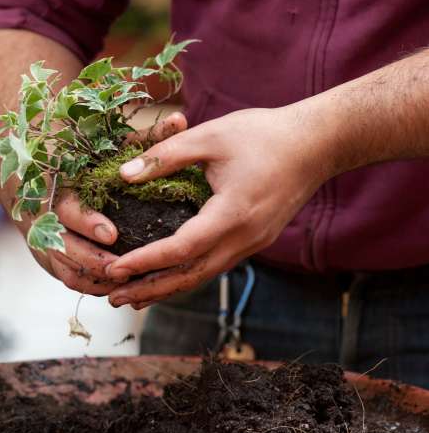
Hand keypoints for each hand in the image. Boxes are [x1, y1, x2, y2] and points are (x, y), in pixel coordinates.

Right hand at [17, 112, 189, 295]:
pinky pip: (68, 278)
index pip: (66, 209)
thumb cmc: (89, 157)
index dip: (87, 223)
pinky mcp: (51, 257)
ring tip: (125, 282)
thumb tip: (179, 119)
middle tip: (121, 269)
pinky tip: (117, 288)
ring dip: (93, 278)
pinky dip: (91, 285)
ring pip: (65, 266)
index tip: (112, 234)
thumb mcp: (113, 145)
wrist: (39, 173)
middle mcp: (46, 216)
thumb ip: (145, 138)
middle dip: (91, 259)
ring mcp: (46, 239)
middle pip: (62, 245)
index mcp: (58, 187)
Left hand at [105, 105, 332, 307]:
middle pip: (191, 275)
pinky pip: (216, 265)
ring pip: (204, 275)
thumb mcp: (210, 136)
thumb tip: (124, 175)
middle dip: (150, 289)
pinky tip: (169, 276)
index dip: (145, 261)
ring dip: (168, 288)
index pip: (181, 248)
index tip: (115, 269)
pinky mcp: (255, 240)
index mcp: (232, 213)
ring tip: (134, 297)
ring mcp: (253, 243)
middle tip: (113, 298)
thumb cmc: (264, 134)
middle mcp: (244, 238)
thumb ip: (165, 155)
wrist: (318, 143)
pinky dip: (188, 275)